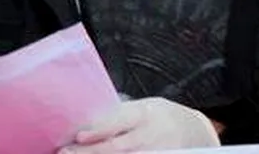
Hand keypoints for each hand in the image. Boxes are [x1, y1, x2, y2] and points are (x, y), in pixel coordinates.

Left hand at [59, 98, 218, 152]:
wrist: (193, 131)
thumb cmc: (158, 118)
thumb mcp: (143, 109)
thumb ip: (118, 116)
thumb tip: (81, 123)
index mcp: (146, 114)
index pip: (121, 122)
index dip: (100, 130)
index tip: (79, 136)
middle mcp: (152, 135)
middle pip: (118, 148)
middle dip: (90, 152)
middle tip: (65, 152)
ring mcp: (156, 153)